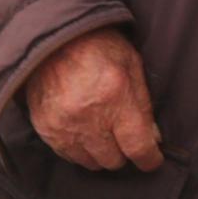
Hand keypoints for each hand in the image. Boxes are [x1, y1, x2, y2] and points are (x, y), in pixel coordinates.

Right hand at [20, 28, 161, 173]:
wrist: (51, 35)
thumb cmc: (97, 45)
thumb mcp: (131, 65)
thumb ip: (143, 105)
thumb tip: (152, 139)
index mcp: (115, 97)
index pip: (138, 147)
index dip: (149, 159)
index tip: (151, 158)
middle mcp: (88, 117)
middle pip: (114, 160)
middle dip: (123, 151)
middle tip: (122, 135)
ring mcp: (63, 125)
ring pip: (91, 162)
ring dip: (100, 152)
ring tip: (100, 131)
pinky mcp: (45, 128)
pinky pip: (68, 155)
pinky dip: (79, 148)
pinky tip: (82, 129)